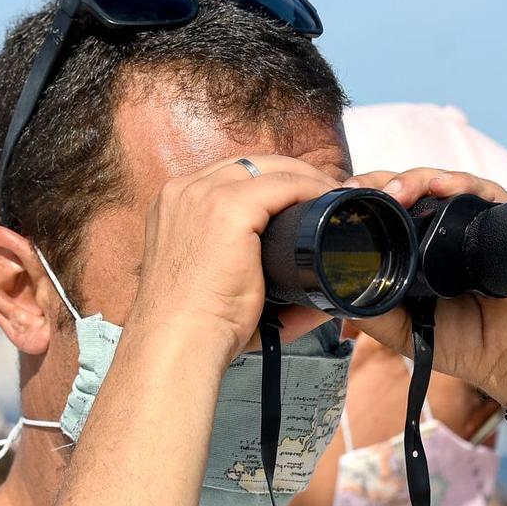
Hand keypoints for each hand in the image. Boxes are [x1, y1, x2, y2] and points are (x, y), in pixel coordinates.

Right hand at [130, 155, 339, 362]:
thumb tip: (315, 301)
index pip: (229, 175)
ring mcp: (204, 196)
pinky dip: (310, 189)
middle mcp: (183, 191)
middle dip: (291, 173)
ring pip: (270, 167)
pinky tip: (327, 200)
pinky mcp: (228, 209)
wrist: (179, 341)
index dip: (269, 181)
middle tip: (324, 193)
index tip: (299, 198)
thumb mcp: (217, 287)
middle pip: (249, 164)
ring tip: (332, 195)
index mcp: (174, 206)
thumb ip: (259, 286)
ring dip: (306, 177)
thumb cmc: (196, 325)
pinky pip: (283, 184)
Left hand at [347, 168, 506, 406]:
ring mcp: (474, 222)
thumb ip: (373, 312)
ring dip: (415, 179)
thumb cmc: (466, 343)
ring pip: (440, 182)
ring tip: (397, 191)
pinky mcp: (504, 220)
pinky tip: (442, 187)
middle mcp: (444, 230)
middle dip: (384, 182)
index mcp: (418, 249)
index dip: (366, 198)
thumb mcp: (405, 331)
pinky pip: (484, 190)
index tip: (344, 198)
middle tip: (363, 190)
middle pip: (410, 187)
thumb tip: (335, 293)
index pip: (389, 210)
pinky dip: (461, 183)